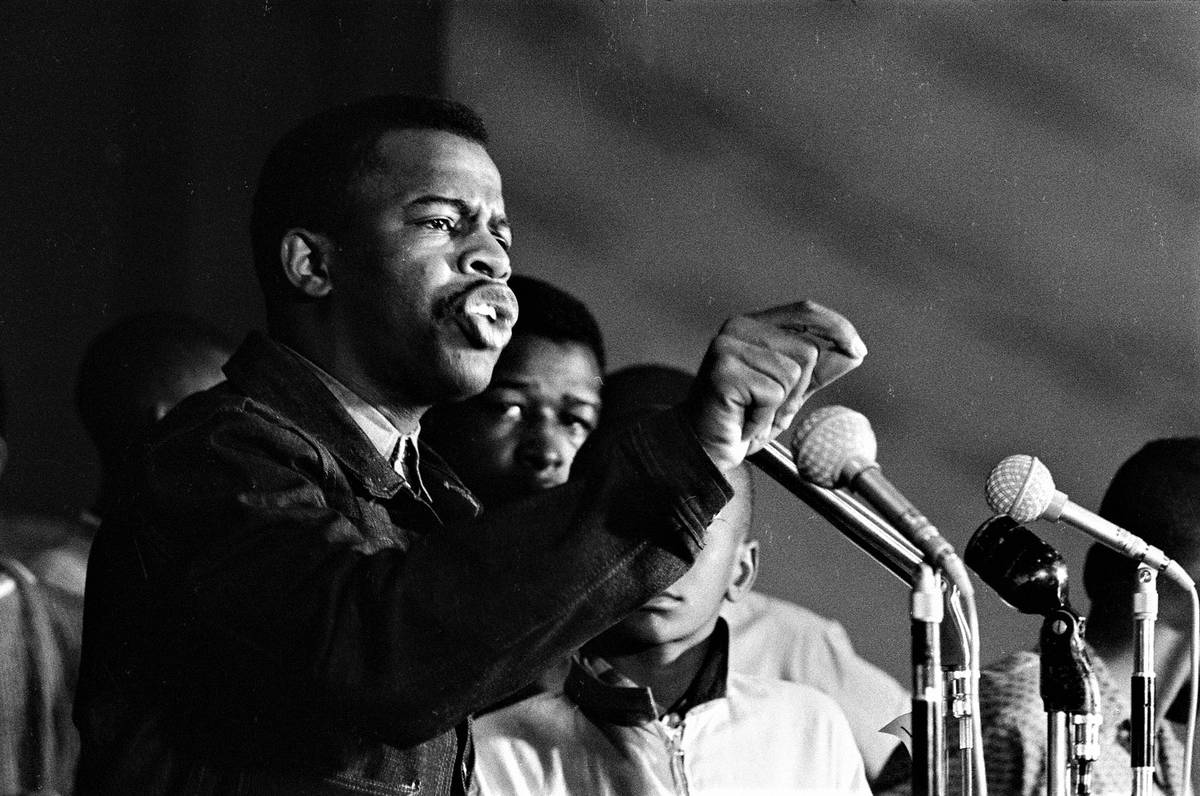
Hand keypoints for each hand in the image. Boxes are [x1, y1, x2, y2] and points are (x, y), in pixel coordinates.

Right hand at [686, 301, 865, 471]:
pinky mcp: (725, 372)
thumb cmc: (744, 417)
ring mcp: (728, 347)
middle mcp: (738, 328)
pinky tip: (744, 421)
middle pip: (807, 350)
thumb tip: (854, 352)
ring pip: (792, 373)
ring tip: (756, 414)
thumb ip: (819, 371)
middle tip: (772, 409)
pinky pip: (773, 394)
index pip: (805, 312)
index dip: (837, 327)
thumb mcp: (790, 392)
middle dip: (800, 389)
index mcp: (753, 325)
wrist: (706, 448)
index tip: (858, 351)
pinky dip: (765, 417)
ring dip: (781, 406)